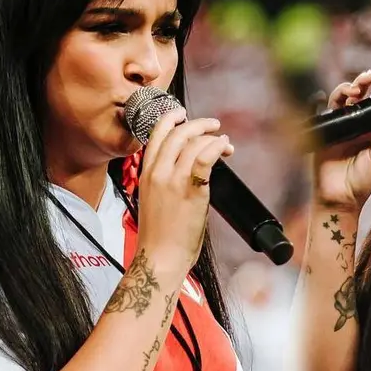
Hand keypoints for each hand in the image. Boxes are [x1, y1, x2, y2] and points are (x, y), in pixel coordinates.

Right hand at [136, 109, 233, 269]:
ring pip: (194, 143)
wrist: (159, 257)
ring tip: (225, 143)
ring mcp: (174, 180)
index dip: (171, 119)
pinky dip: (217, 147)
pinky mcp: (192, 190)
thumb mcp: (153, 199)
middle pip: (178, 134)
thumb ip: (165, 180)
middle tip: (214, 125)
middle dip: (199, 124)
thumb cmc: (159, 235)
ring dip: (213, 137)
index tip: (183, 114)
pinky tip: (225, 148)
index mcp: (146, 173)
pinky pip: (206, 157)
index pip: (156, 135)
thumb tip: (187, 168)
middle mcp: (158, 172)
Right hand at [312, 70, 370, 211]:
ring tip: (354, 88)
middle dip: (363, 82)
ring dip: (345, 89)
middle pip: (357, 97)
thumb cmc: (360, 183)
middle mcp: (355, 125)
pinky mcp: (323, 134)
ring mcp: (338, 128)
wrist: (340, 200)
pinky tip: (321, 96)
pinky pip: (320, 115)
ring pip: (339, 101)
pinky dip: (317, 103)